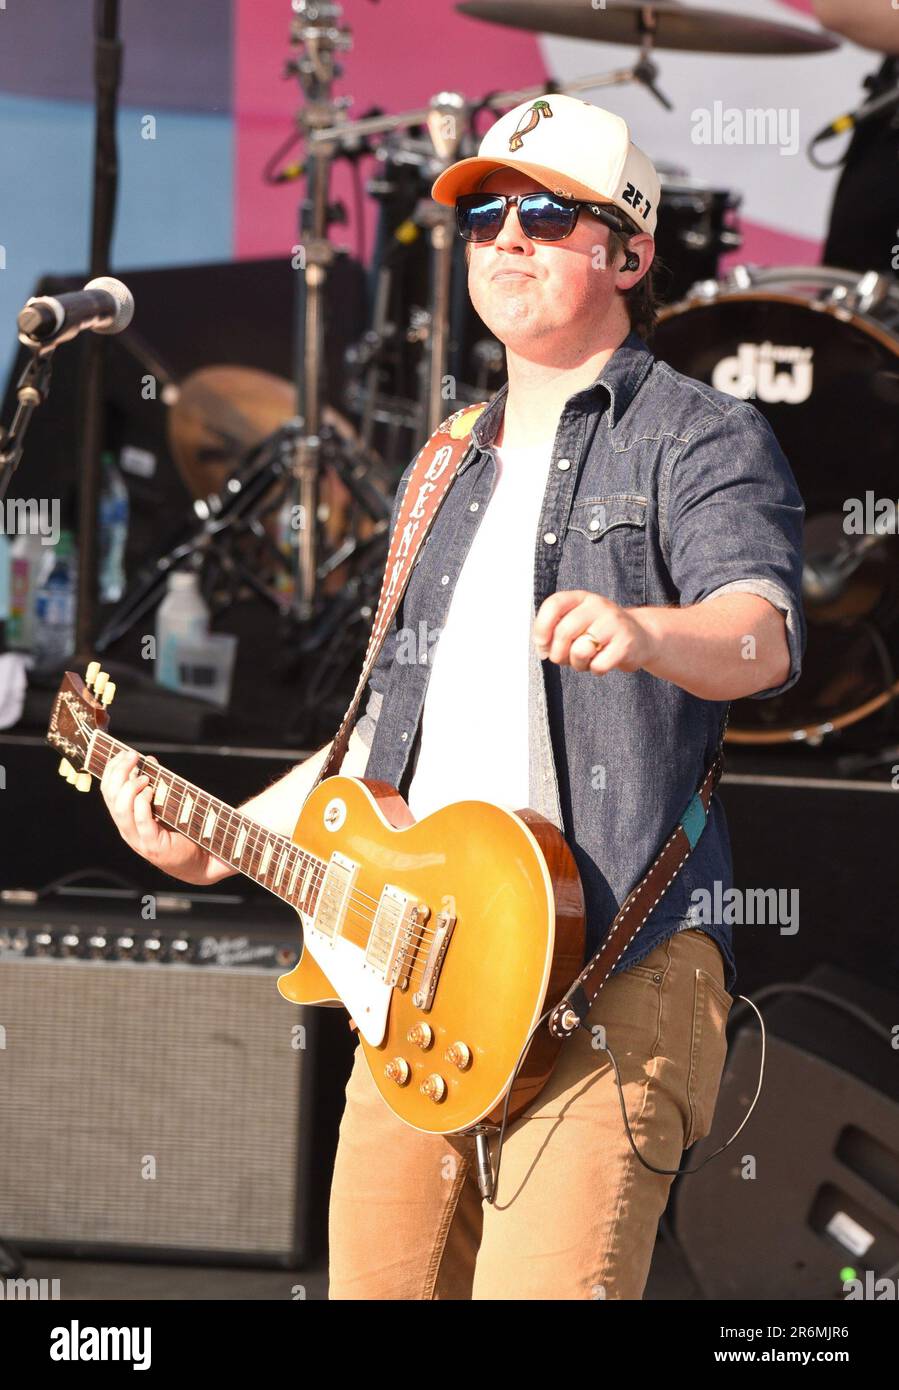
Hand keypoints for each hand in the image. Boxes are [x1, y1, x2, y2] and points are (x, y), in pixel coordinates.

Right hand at [99, 748, 211, 882]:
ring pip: (121, 809)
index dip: (112, 769)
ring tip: (144, 777)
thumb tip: (149, 761)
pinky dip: (143, 802)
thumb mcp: (166, 803)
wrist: (202, 859)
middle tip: (133, 756)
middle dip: (119, 772)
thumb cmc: (184, 830)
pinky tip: (152, 791)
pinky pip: (140, 820)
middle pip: (111, 797)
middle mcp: (127, 828)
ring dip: (130, 787)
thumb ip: (156, 784)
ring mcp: (138, 839)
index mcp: (126, 817)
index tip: (124, 753)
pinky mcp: (152, 846)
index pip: (108, 790)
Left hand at [533, 591, 656, 674]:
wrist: (641, 637)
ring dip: (577, 664)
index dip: (541, 627)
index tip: (541, 644)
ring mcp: (614, 623)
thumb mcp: (578, 622)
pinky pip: (598, 665)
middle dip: (558, 654)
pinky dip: (596, 670)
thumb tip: (542, 648)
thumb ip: (556, 630)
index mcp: (581, 598)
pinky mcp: (626, 643)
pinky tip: (602, 662)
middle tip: (565, 659)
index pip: (554, 605)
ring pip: (580, 650)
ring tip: (586, 660)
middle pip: (564, 632)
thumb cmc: (602, 632)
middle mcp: (598, 605)